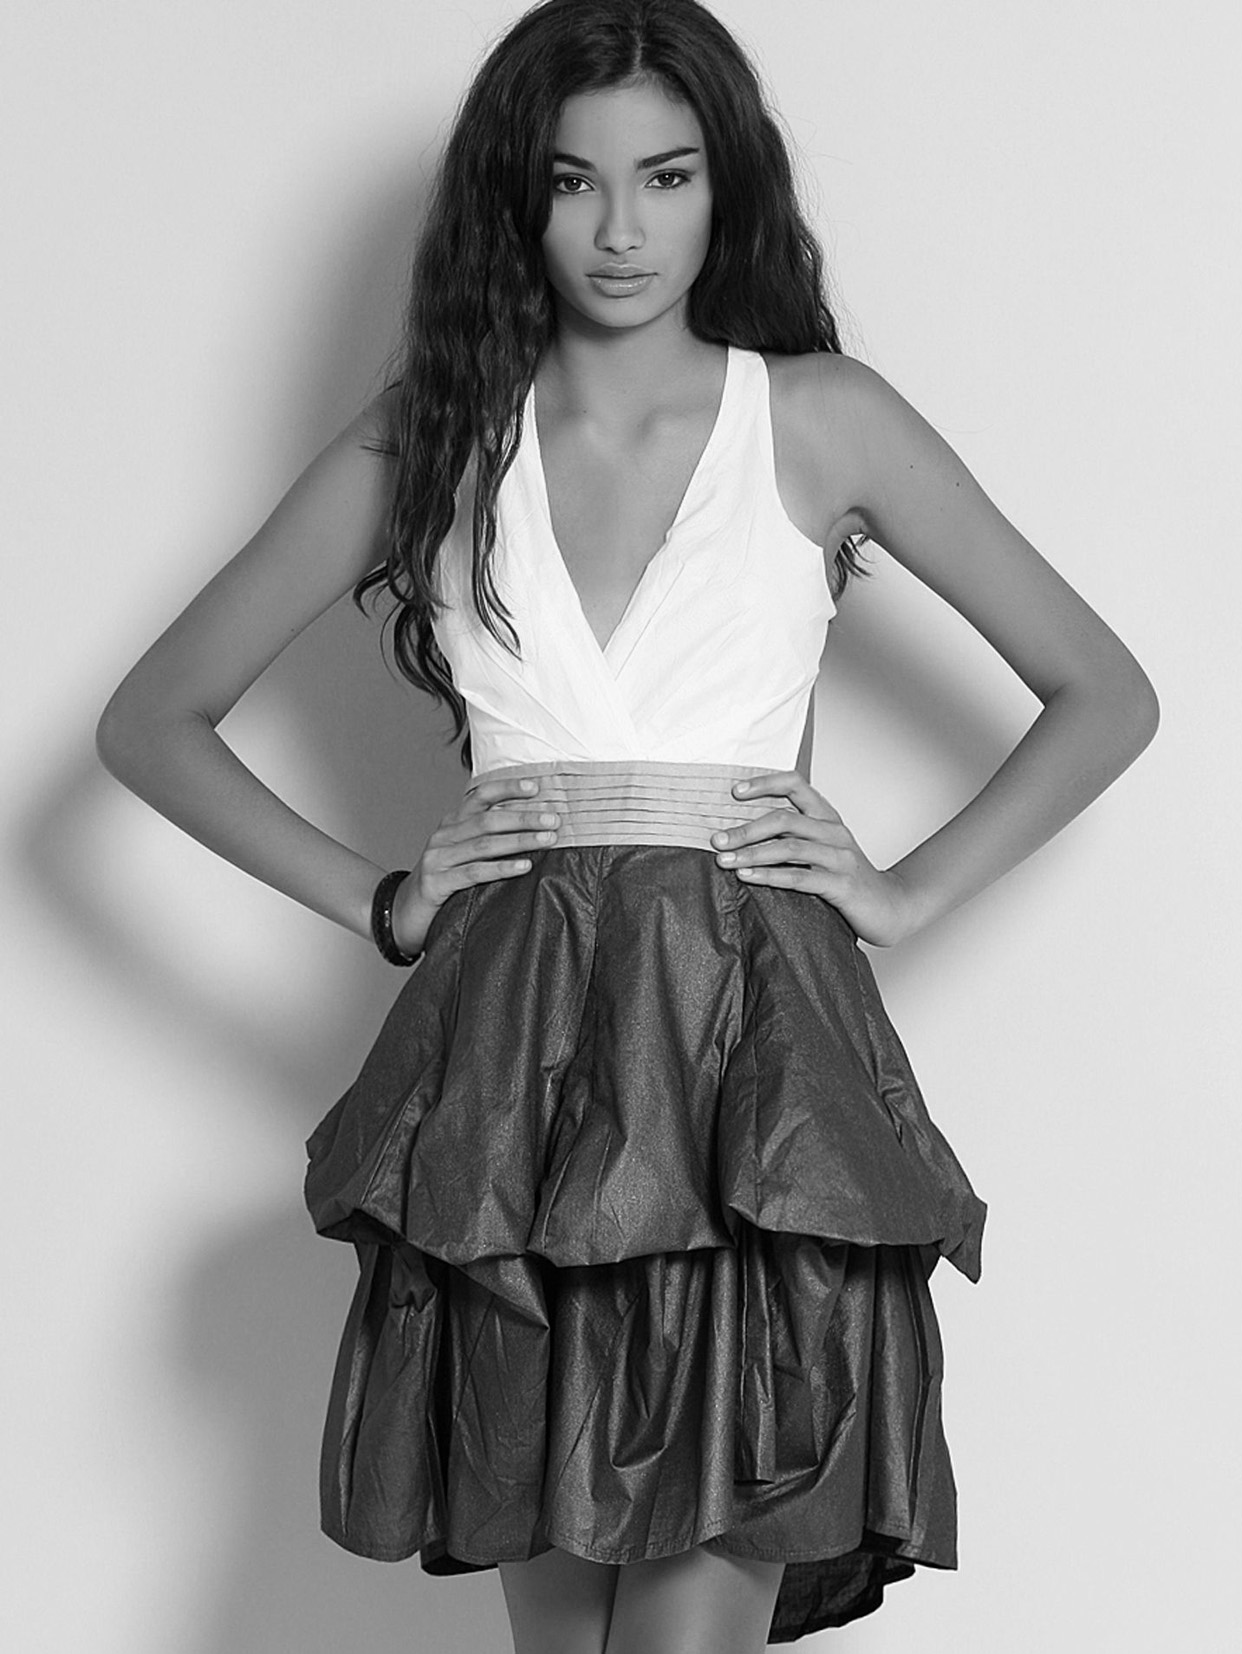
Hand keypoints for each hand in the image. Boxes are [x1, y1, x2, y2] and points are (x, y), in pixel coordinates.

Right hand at [391, 776, 559, 953]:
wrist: (405, 912)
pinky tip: (524, 867)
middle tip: (554, 819)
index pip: (481, 795)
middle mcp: (444, 835)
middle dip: (525, 817)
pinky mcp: (437, 882)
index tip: (536, 787)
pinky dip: (501, 868)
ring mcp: (438, 858)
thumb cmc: (443, 880)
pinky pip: (474, 872)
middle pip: (488, 819)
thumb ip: (487, 838)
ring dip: (520, 840)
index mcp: (452, 823)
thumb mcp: (462, 853)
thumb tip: (533, 826)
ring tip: (548, 839)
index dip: (508, 788)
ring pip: (484, 844)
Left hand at [710, 770, 918, 947]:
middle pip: (785, 819)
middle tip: (717, 839)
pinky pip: (799, 877)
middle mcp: (834, 832)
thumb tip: (743, 831)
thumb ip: (794, 836)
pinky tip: (747, 876)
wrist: (890, 907)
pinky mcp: (841, 885)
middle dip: (745, 829)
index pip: (796, 784)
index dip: (765, 783)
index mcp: (828, 817)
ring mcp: (840, 858)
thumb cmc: (848, 877)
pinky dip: (769, 876)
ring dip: (751, 853)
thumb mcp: (823, 848)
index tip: (735, 791)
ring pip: (789, 848)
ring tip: (724, 860)